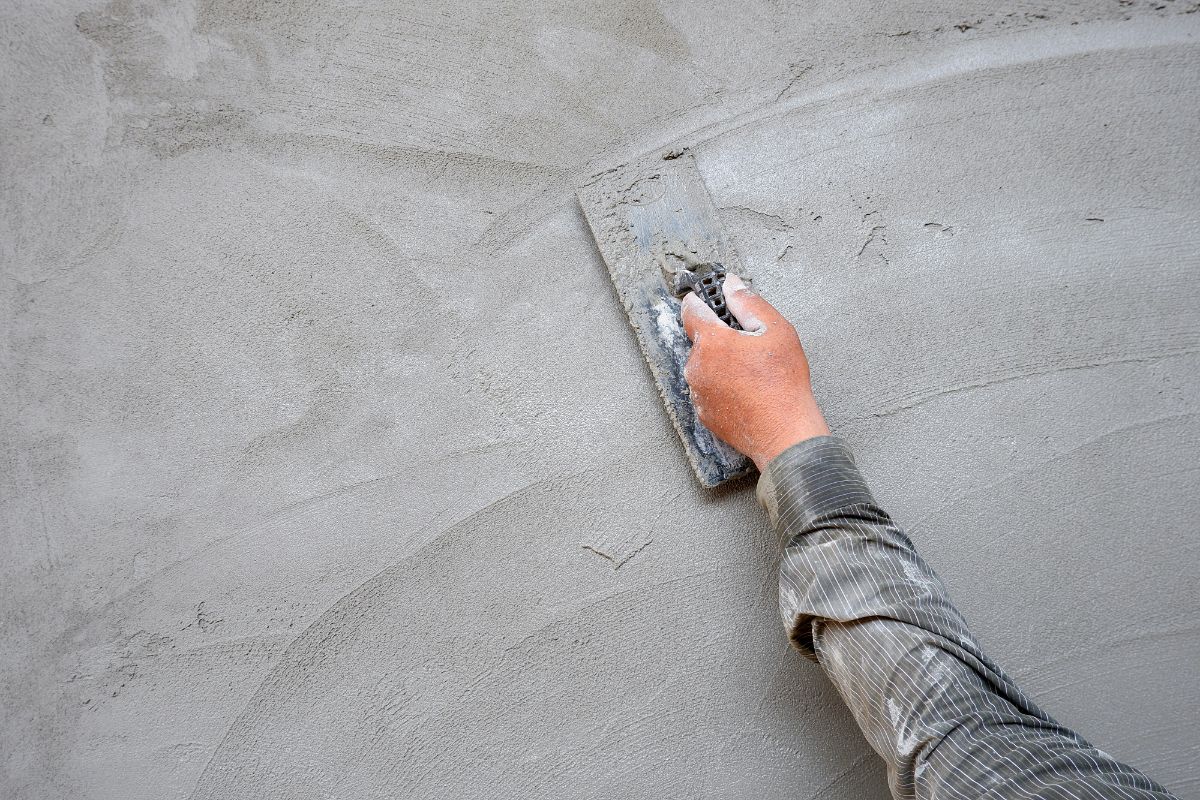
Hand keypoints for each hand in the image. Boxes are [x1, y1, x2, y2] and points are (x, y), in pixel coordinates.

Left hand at [680, 275, 828, 470]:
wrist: (784, 433)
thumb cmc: (784, 382)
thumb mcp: (776, 330)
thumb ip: (748, 303)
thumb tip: (730, 284)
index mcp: (711, 341)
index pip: (691, 311)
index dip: (697, 300)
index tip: (700, 296)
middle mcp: (697, 366)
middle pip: (701, 341)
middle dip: (720, 338)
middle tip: (749, 346)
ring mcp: (697, 392)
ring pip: (704, 366)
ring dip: (721, 363)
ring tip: (751, 373)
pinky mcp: (703, 413)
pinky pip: (708, 389)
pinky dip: (722, 386)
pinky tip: (745, 391)